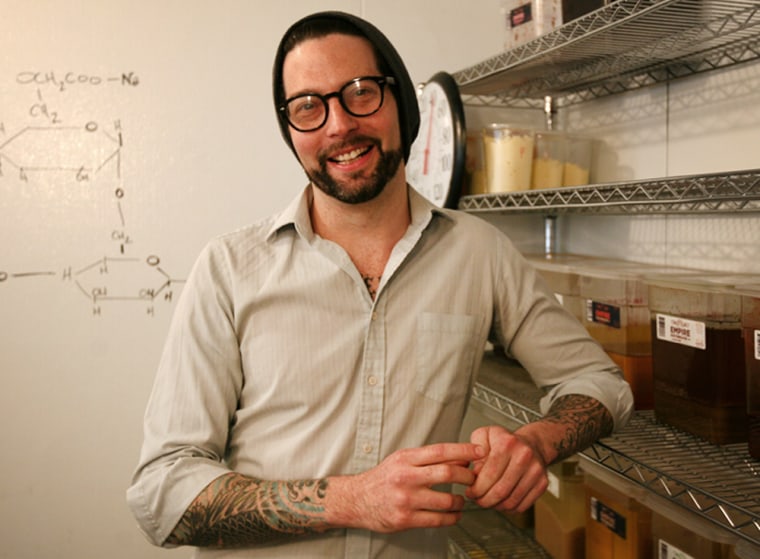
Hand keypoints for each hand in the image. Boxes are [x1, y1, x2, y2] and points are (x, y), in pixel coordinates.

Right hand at [332, 442, 483, 532]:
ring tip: (461, 500)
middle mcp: (406, 477)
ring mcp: (406, 499)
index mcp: (406, 459)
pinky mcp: (405, 519)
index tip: (480, 451)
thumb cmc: (383, 478)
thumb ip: (426, 459)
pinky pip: (438, 520)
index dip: (464, 450)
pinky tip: (454, 515)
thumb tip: (458, 458)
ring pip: (446, 500)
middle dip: (467, 476)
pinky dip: (452, 518)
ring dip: (460, 501)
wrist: (357, 499)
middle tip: (473, 479)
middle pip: (447, 473)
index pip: (441, 451)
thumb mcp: (401, 460)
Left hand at [465, 425, 547, 512]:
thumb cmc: (504, 440)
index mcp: (507, 443)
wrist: (531, 443)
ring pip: (511, 501)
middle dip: (484, 500)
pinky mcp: (542, 483)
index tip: (470, 492)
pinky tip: (501, 502)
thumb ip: (473, 452)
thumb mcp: (484, 436)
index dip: (477, 488)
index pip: (489, 474)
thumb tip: (474, 473)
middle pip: (500, 490)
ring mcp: (535, 470)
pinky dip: (509, 509)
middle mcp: (524, 456)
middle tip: (477, 500)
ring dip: (496, 506)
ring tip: (488, 501)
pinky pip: (522, 505)